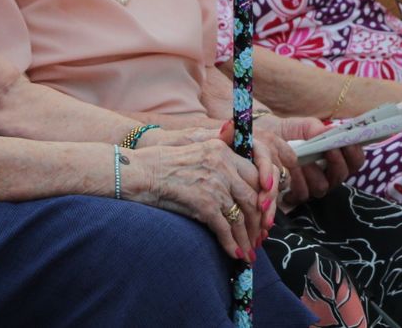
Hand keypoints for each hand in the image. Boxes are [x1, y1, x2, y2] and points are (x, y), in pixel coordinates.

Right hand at [130, 140, 268, 260]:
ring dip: (247, 238)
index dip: (263, 198)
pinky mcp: (204, 203)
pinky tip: (235, 254)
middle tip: (259, 238)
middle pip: (253, 198)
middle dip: (258, 222)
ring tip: (249, 252)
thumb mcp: (193, 147)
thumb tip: (236, 177)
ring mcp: (215, 184)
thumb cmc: (161, 162)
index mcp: (223, 149)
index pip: (255, 175)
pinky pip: (225, 228)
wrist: (138, 172)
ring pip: (242, 216)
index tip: (263, 213)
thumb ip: (218, 157)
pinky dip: (232, 244)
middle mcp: (224, 165)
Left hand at [254, 114, 358, 208]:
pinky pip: (302, 194)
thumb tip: (331, 131)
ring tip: (304, 160)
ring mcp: (313, 187)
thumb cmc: (288, 132)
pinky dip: (297, 181)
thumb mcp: (303, 125)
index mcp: (336, 158)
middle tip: (330, 149)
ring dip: (314, 172)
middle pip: (342, 175)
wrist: (264, 138)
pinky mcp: (296, 195)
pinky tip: (290, 170)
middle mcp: (328, 175)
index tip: (347, 141)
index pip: (355, 161)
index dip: (355, 153)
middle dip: (337, 162)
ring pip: (323, 186)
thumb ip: (317, 128)